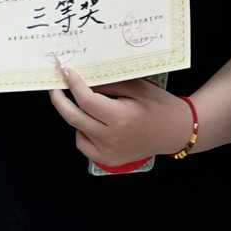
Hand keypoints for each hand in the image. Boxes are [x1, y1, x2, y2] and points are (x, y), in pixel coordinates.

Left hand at [51, 65, 188, 171]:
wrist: (175, 131)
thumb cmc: (160, 106)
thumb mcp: (137, 88)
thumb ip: (109, 84)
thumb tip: (84, 78)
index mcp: (120, 118)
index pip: (86, 99)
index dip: (73, 84)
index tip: (66, 71)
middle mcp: (111, 138)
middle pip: (74, 117)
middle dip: (60, 100)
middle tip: (55, 87)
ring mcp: (108, 152)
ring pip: (76, 130)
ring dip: (72, 114)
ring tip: (77, 102)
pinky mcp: (108, 160)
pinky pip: (83, 144)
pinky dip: (81, 131)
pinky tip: (89, 121)